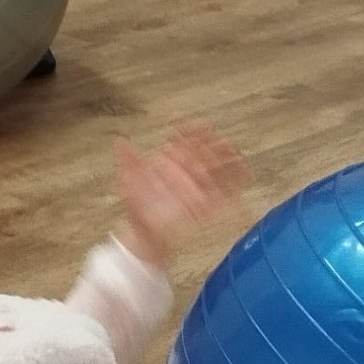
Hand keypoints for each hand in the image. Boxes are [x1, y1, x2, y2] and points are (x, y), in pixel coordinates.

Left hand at [114, 125, 248, 267]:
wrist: (143, 236)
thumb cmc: (137, 209)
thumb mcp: (129, 184)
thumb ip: (129, 163)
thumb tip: (118, 141)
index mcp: (169, 163)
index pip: (183, 141)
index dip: (191, 132)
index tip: (199, 127)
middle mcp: (186, 172)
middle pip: (205, 154)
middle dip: (215, 146)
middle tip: (223, 141)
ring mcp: (198, 188)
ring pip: (218, 171)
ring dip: (230, 163)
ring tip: (238, 156)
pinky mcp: (207, 206)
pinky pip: (224, 197)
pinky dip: (235, 192)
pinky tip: (244, 185)